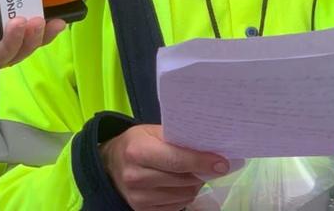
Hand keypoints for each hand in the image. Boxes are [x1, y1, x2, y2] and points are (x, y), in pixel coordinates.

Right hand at [100, 124, 228, 210]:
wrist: (110, 163)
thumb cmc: (137, 142)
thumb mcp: (153, 131)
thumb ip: (178, 139)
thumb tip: (211, 147)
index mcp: (139, 151)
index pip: (177, 160)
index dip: (202, 162)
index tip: (222, 163)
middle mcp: (136, 176)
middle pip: (183, 181)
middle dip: (201, 174)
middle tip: (212, 165)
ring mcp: (138, 198)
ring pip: (183, 196)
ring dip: (194, 186)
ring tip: (191, 174)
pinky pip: (176, 207)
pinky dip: (183, 196)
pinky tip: (179, 185)